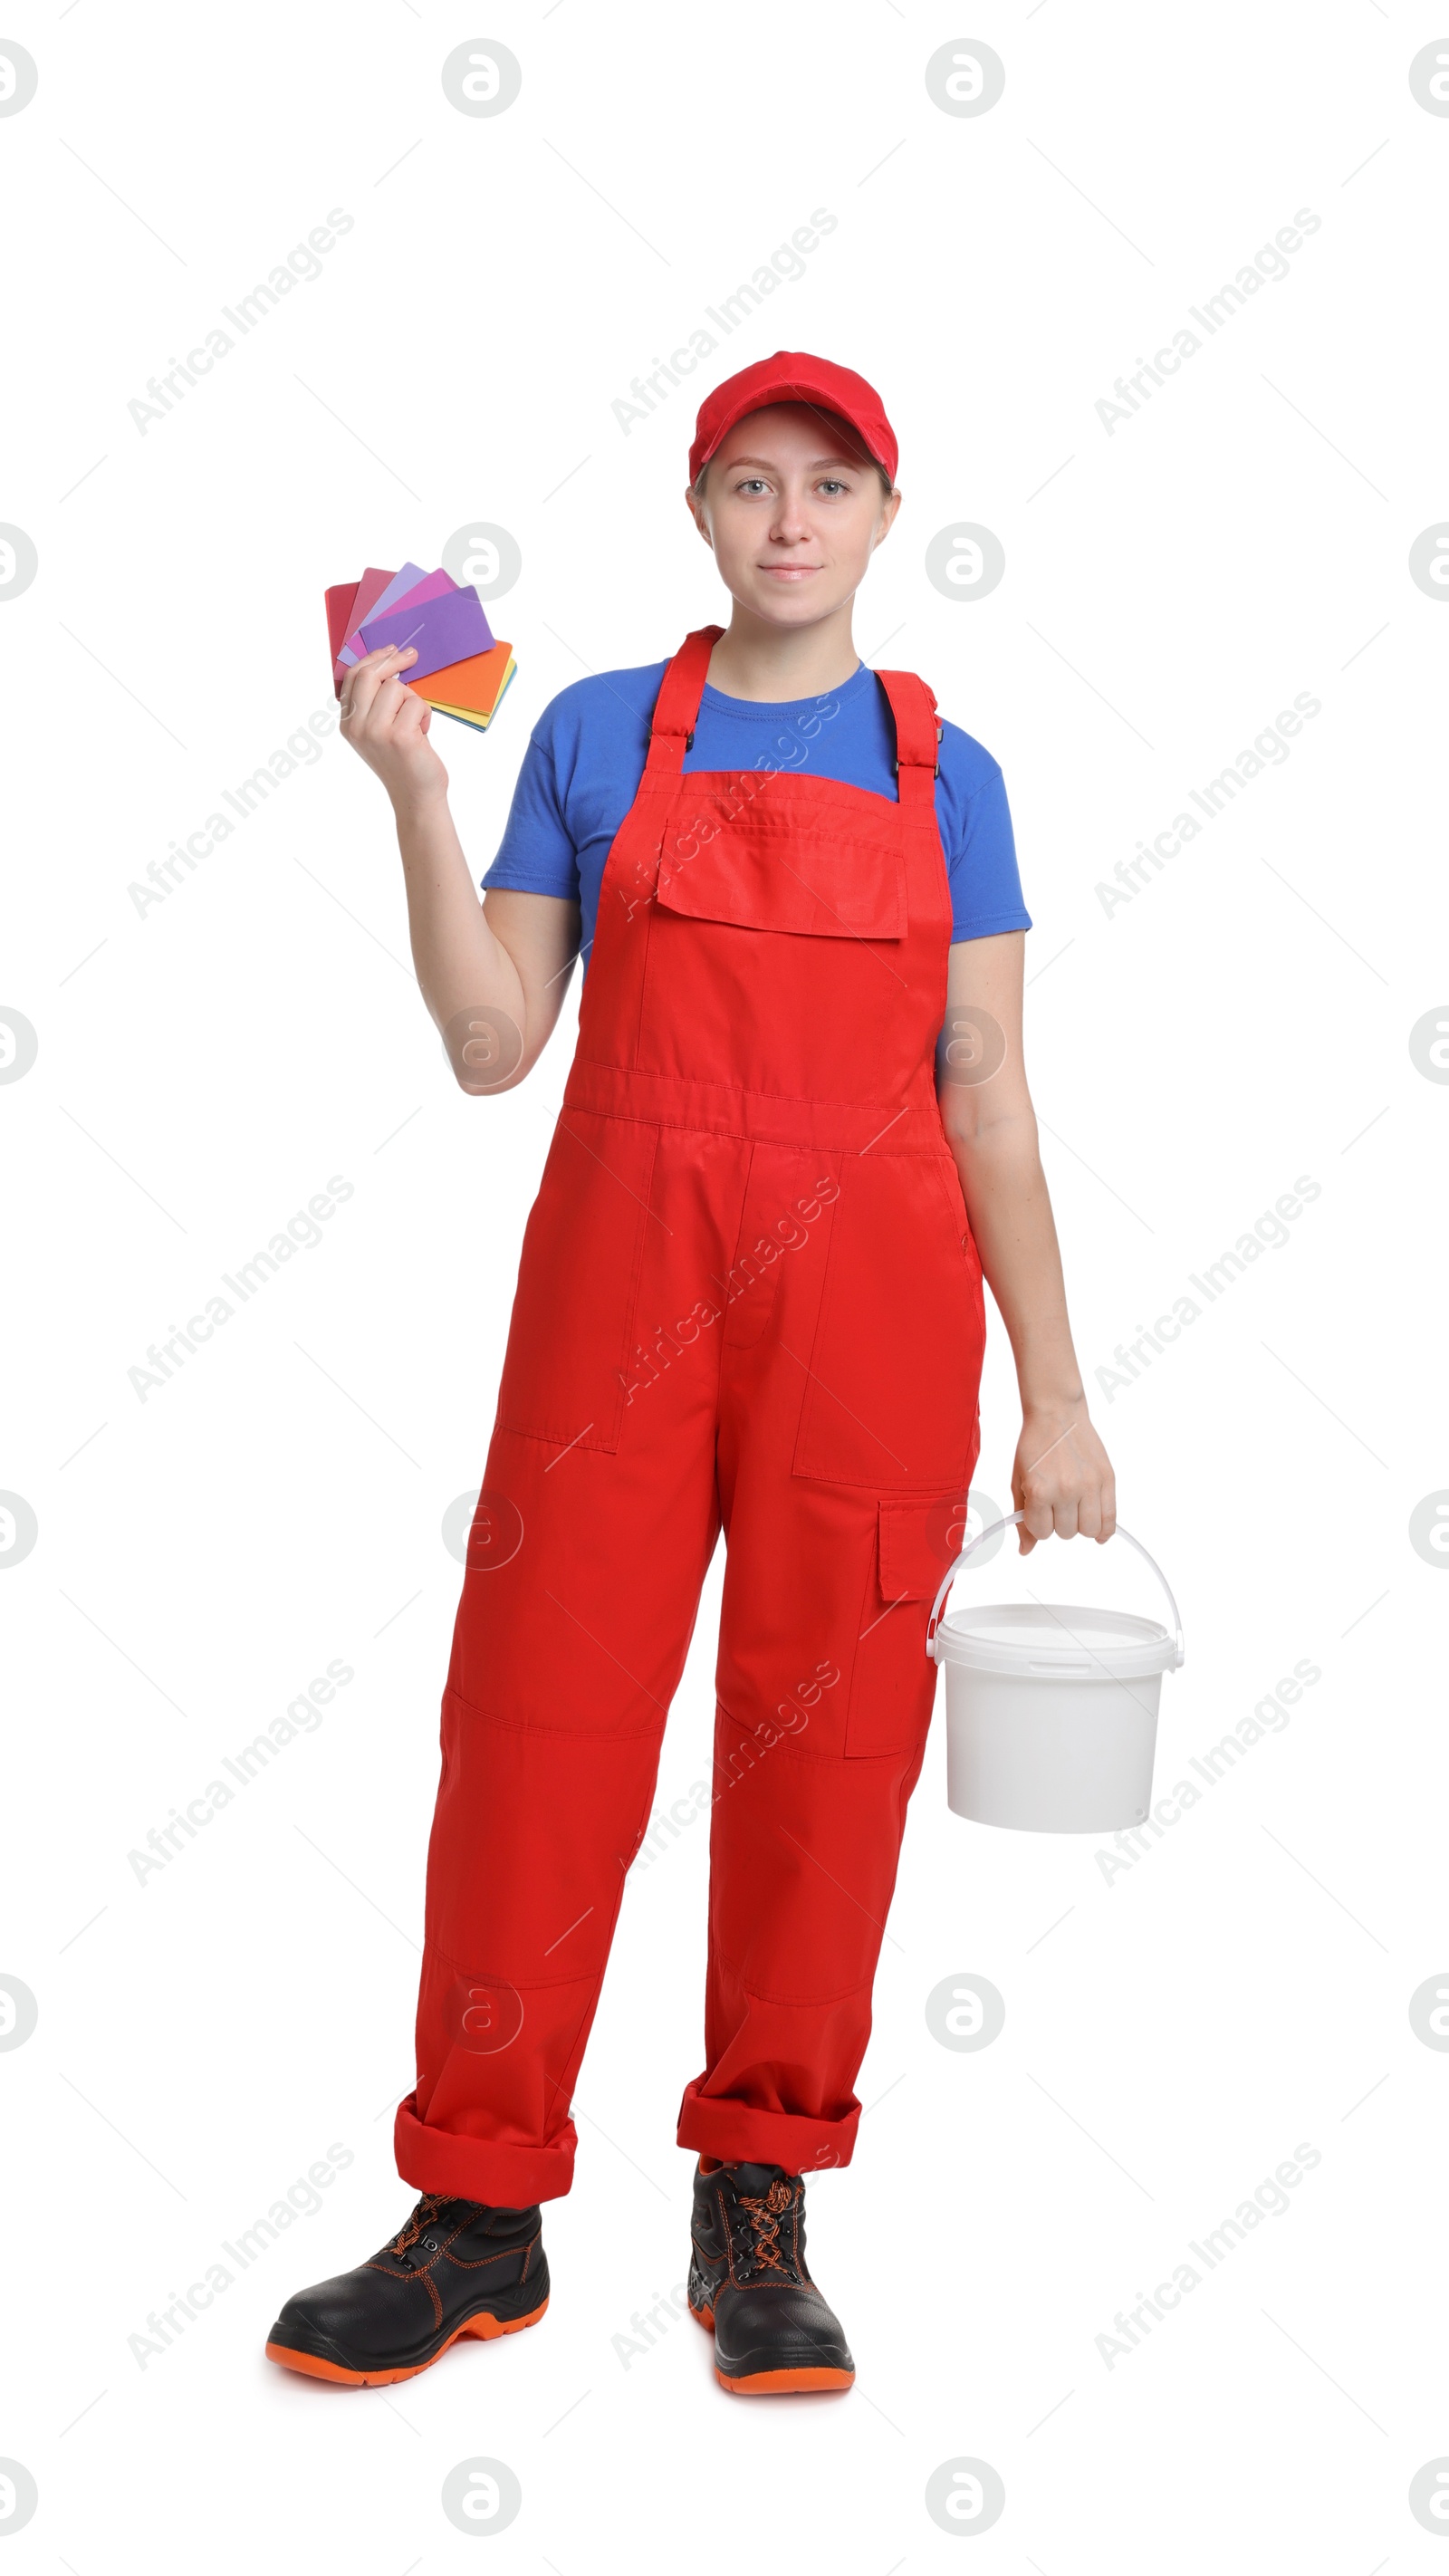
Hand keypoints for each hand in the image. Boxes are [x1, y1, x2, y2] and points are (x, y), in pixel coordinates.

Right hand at [338, 644, 448, 809]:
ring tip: (416, 723)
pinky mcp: (399, 736)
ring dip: (414, 700)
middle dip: (393, 661)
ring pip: (397, 687)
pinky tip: (423, 733)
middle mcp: (356, 727)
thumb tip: (388, 661)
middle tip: (412, 656)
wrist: (416, 796)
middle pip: (369, 674)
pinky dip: (424, 714)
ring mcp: (376, 732)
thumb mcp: (379, 731)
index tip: (392, 650)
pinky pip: (415, 703)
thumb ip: (374, 703)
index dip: (373, 658)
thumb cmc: (403, 761)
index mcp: (347, 723)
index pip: (353, 676)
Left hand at [1011, 1403, 1115, 1553]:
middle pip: (1065, 1533)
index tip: (1038, 1510)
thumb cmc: (1034, 1446)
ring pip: (1088, 1531)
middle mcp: (1066, 1490)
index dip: (1038, 1524)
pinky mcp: (1107, 1479)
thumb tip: (1025, 1550)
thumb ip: (1022, 1518)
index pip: (1041, 1532)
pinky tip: (1099, 1533)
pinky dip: (1104, 1530)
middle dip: (1057, 1523)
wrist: (1056, 1414)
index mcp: (1040, 1490)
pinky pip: (1110, 1519)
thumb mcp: (1018, 1481)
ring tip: (1072, 1507)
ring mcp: (1089, 1485)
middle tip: (1054, 1503)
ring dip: (1078, 1524)